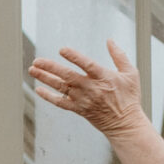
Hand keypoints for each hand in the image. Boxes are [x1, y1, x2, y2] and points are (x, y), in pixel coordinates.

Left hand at [27, 41, 163, 163]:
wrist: (125, 124)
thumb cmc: (129, 97)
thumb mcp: (131, 73)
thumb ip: (119, 56)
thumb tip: (110, 40)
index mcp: (104, 77)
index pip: (87, 65)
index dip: (74, 57)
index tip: (62, 50)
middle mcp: (91, 88)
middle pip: (68, 76)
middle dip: (51, 68)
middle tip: (36, 61)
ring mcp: (83, 100)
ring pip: (61, 88)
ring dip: (45, 78)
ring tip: (32, 70)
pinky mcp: (79, 109)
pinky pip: (61, 103)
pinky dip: (48, 97)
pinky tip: (38, 89)